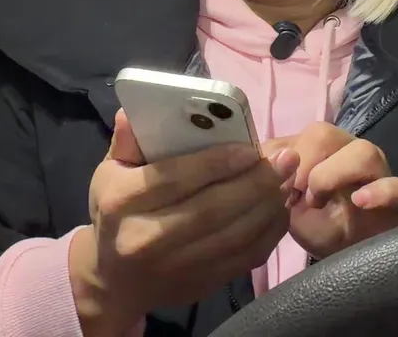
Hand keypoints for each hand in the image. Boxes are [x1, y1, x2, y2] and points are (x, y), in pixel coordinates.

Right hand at [69, 110, 299, 335]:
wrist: (116, 280)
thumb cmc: (116, 213)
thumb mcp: (109, 173)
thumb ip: (127, 143)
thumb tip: (134, 113)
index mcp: (122, 202)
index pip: (173, 180)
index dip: (215, 163)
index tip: (249, 148)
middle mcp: (147, 239)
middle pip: (211, 210)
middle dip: (255, 182)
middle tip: (285, 159)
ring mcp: (177, 267)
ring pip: (234, 236)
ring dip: (268, 205)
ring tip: (288, 179)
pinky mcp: (202, 284)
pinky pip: (245, 258)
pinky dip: (269, 233)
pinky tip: (279, 209)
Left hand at [265, 123, 397, 259]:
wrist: (341, 260)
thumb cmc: (313, 224)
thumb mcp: (282, 200)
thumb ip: (270, 174)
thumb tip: (268, 157)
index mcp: (324, 149)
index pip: (305, 132)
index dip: (288, 157)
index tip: (277, 187)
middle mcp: (353, 153)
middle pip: (327, 134)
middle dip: (303, 165)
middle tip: (296, 196)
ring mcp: (381, 174)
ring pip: (365, 152)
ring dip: (332, 175)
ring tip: (317, 202)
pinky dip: (384, 191)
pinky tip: (360, 201)